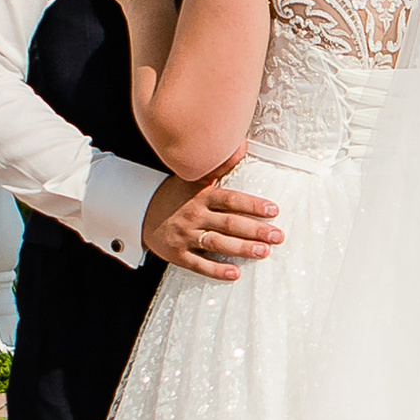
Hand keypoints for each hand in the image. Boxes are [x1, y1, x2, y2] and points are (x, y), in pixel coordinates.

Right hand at [142, 168, 283, 279]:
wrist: (142, 213)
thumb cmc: (176, 195)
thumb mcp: (195, 178)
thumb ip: (220, 165)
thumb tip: (241, 145)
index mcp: (202, 196)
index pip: (231, 200)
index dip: (253, 205)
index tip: (274, 210)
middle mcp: (194, 215)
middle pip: (229, 223)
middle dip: (255, 230)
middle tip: (278, 236)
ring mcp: (185, 235)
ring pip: (217, 243)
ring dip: (241, 248)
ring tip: (263, 252)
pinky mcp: (178, 254)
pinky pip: (199, 264)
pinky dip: (217, 270)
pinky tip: (235, 273)